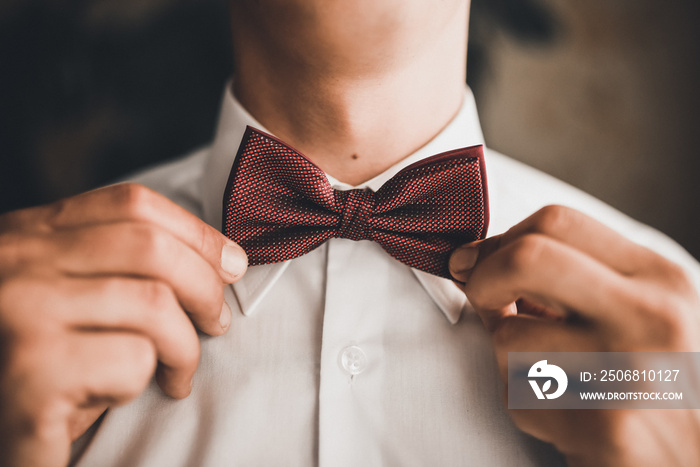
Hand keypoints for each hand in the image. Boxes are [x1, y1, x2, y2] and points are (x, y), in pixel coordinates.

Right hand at [0, 183, 246, 466]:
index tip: (232, 265)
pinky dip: (142, 383)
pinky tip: (116, 396)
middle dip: (206, 288)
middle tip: (216, 324)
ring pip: (154, 304)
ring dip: (184, 348)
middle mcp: (18, 259)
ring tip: (176, 374)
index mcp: (30, 233)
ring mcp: (20, 310)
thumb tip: (220, 259)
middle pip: (152, 247)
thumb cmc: (41, 364)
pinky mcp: (30, 373)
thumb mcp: (68, 294)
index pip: (133, 205)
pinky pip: (132, 359)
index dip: (198, 234)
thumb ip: (116, 264)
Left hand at [449, 205, 699, 465]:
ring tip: (549, 379)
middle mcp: (651, 313)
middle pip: (527, 256)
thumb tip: (473, 258)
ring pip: (508, 336)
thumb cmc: (645, 382)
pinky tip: (565, 415)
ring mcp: (631, 368)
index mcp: (657, 277)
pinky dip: (524, 403)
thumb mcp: (627, 312)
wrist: (686, 461)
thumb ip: (562, 278)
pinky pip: (520, 394)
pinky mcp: (607, 425)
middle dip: (483, 279)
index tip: (477, 265)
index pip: (555, 221)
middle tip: (481, 302)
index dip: (499, 241)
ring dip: (508, 361)